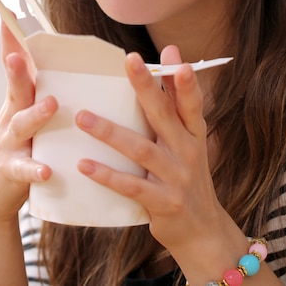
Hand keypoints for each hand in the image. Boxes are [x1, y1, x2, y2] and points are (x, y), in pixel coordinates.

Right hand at [0, 20, 57, 224]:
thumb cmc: (18, 145)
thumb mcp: (26, 113)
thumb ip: (40, 89)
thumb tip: (65, 64)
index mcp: (21, 100)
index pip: (15, 65)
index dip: (11, 40)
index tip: (9, 13)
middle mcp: (13, 116)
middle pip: (16, 89)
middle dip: (17, 70)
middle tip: (17, 55)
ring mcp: (9, 143)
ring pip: (22, 125)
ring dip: (36, 114)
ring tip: (51, 105)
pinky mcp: (11, 171)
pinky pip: (24, 169)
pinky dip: (34, 169)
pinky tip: (46, 170)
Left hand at [75, 46, 223, 258]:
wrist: (202, 232)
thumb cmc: (187, 176)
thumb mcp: (188, 143)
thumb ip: (177, 105)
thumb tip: (170, 59)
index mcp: (194, 134)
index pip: (191, 102)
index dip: (183, 79)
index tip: (172, 54)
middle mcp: (188, 152)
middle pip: (165, 115)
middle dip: (147, 86)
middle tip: (130, 60)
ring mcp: (176, 178)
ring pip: (141, 150)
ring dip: (110, 132)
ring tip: (82, 117)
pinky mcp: (162, 203)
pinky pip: (131, 187)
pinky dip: (107, 175)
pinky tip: (84, 164)